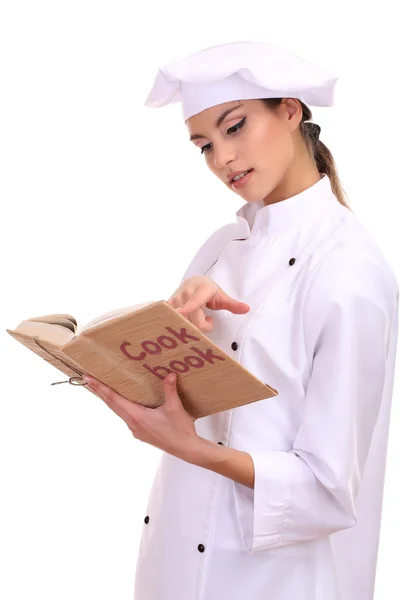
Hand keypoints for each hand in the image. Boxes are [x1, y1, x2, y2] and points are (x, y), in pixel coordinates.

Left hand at [82, 372, 200, 460]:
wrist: (187, 450)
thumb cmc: (180, 430)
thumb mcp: (175, 408)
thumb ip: (170, 390)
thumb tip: (169, 374)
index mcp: (137, 416)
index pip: (114, 399)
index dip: (101, 388)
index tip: (88, 379)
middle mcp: (132, 424)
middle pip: (112, 405)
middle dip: (100, 391)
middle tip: (88, 379)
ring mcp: (136, 430)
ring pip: (118, 411)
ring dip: (109, 399)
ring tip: (102, 388)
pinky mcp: (141, 433)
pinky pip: (126, 416)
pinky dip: (120, 406)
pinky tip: (123, 402)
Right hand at [167, 275, 249, 331]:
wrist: (193, 281)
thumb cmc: (209, 290)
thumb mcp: (222, 296)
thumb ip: (233, 305)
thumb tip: (247, 309)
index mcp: (202, 290)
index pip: (195, 302)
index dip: (189, 307)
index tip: (183, 311)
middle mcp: (187, 293)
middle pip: (193, 320)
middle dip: (203, 326)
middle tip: (208, 319)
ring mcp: (176, 299)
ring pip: (183, 322)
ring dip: (193, 325)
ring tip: (198, 317)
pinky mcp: (168, 304)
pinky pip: (172, 318)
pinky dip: (178, 324)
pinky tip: (184, 320)